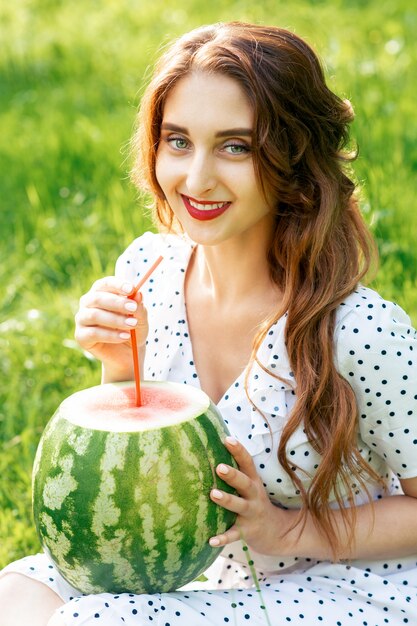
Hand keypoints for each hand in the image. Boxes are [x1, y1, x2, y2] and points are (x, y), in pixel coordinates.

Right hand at [74, 277, 147, 381]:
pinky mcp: (81, 336)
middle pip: (97, 298)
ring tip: (132, 324)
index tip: (131, 289)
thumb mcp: (140, 318)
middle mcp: (88, 303)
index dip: (117, 284)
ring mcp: (82, 319)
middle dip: (117, 303)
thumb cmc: (133, 329)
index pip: (105, 284)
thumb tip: (138, 294)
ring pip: (94, 315)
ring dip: (115, 320)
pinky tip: (124, 336)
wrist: (128, 353)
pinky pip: (93, 333)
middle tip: (133, 308)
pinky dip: (111, 335)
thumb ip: (139, 307)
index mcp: (101, 293)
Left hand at [209, 437, 282, 554]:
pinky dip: (223, 538)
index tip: (226, 439)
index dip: (238, 450)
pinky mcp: (247, 531)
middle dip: (232, 475)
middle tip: (219, 467)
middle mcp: (254, 495)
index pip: (247, 462)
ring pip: (239, 506)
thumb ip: (236, 471)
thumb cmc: (254, 502)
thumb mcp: (250, 485)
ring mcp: (251, 513)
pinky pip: (234, 535)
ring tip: (212, 494)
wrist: (276, 532)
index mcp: (253, 481)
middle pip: (244, 483)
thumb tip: (210, 449)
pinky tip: (210, 540)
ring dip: (226, 500)